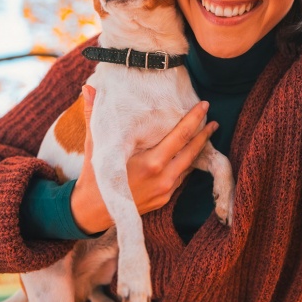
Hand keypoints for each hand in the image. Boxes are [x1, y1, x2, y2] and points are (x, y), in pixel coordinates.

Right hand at [69, 85, 217, 234]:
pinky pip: (182, 177)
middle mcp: (163, 177)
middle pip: (192, 151)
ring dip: (199, 148)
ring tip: (207, 132)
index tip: (204, 105)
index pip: (180, 136)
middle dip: (204, 133)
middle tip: (212, 117)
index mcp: (150, 163)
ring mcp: (166, 190)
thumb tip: (88, 88)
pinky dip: (188, 163)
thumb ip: (95, 116)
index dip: (194, 119)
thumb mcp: (95, 145)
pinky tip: (191, 152)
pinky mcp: (165, 199)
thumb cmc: (94, 176)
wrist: (92, 213)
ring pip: (189, 165)